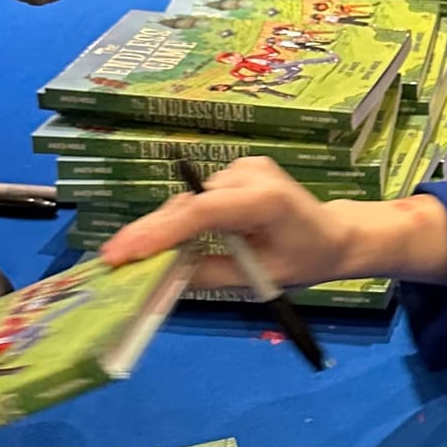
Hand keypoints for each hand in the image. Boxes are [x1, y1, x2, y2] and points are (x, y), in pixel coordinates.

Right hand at [97, 154, 446, 288]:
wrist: (336, 235)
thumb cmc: (306, 261)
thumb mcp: (261, 279)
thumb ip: (210, 275)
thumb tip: (161, 277)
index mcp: (267, 200)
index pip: (202, 213)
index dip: (159, 233)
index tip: (122, 253)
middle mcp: (251, 174)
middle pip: (189, 205)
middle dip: (148, 233)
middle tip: (110, 258)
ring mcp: (243, 168)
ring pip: (190, 203)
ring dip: (161, 228)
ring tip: (127, 255)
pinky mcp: (237, 171)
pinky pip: (199, 200)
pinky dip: (179, 221)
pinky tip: (157, 241)